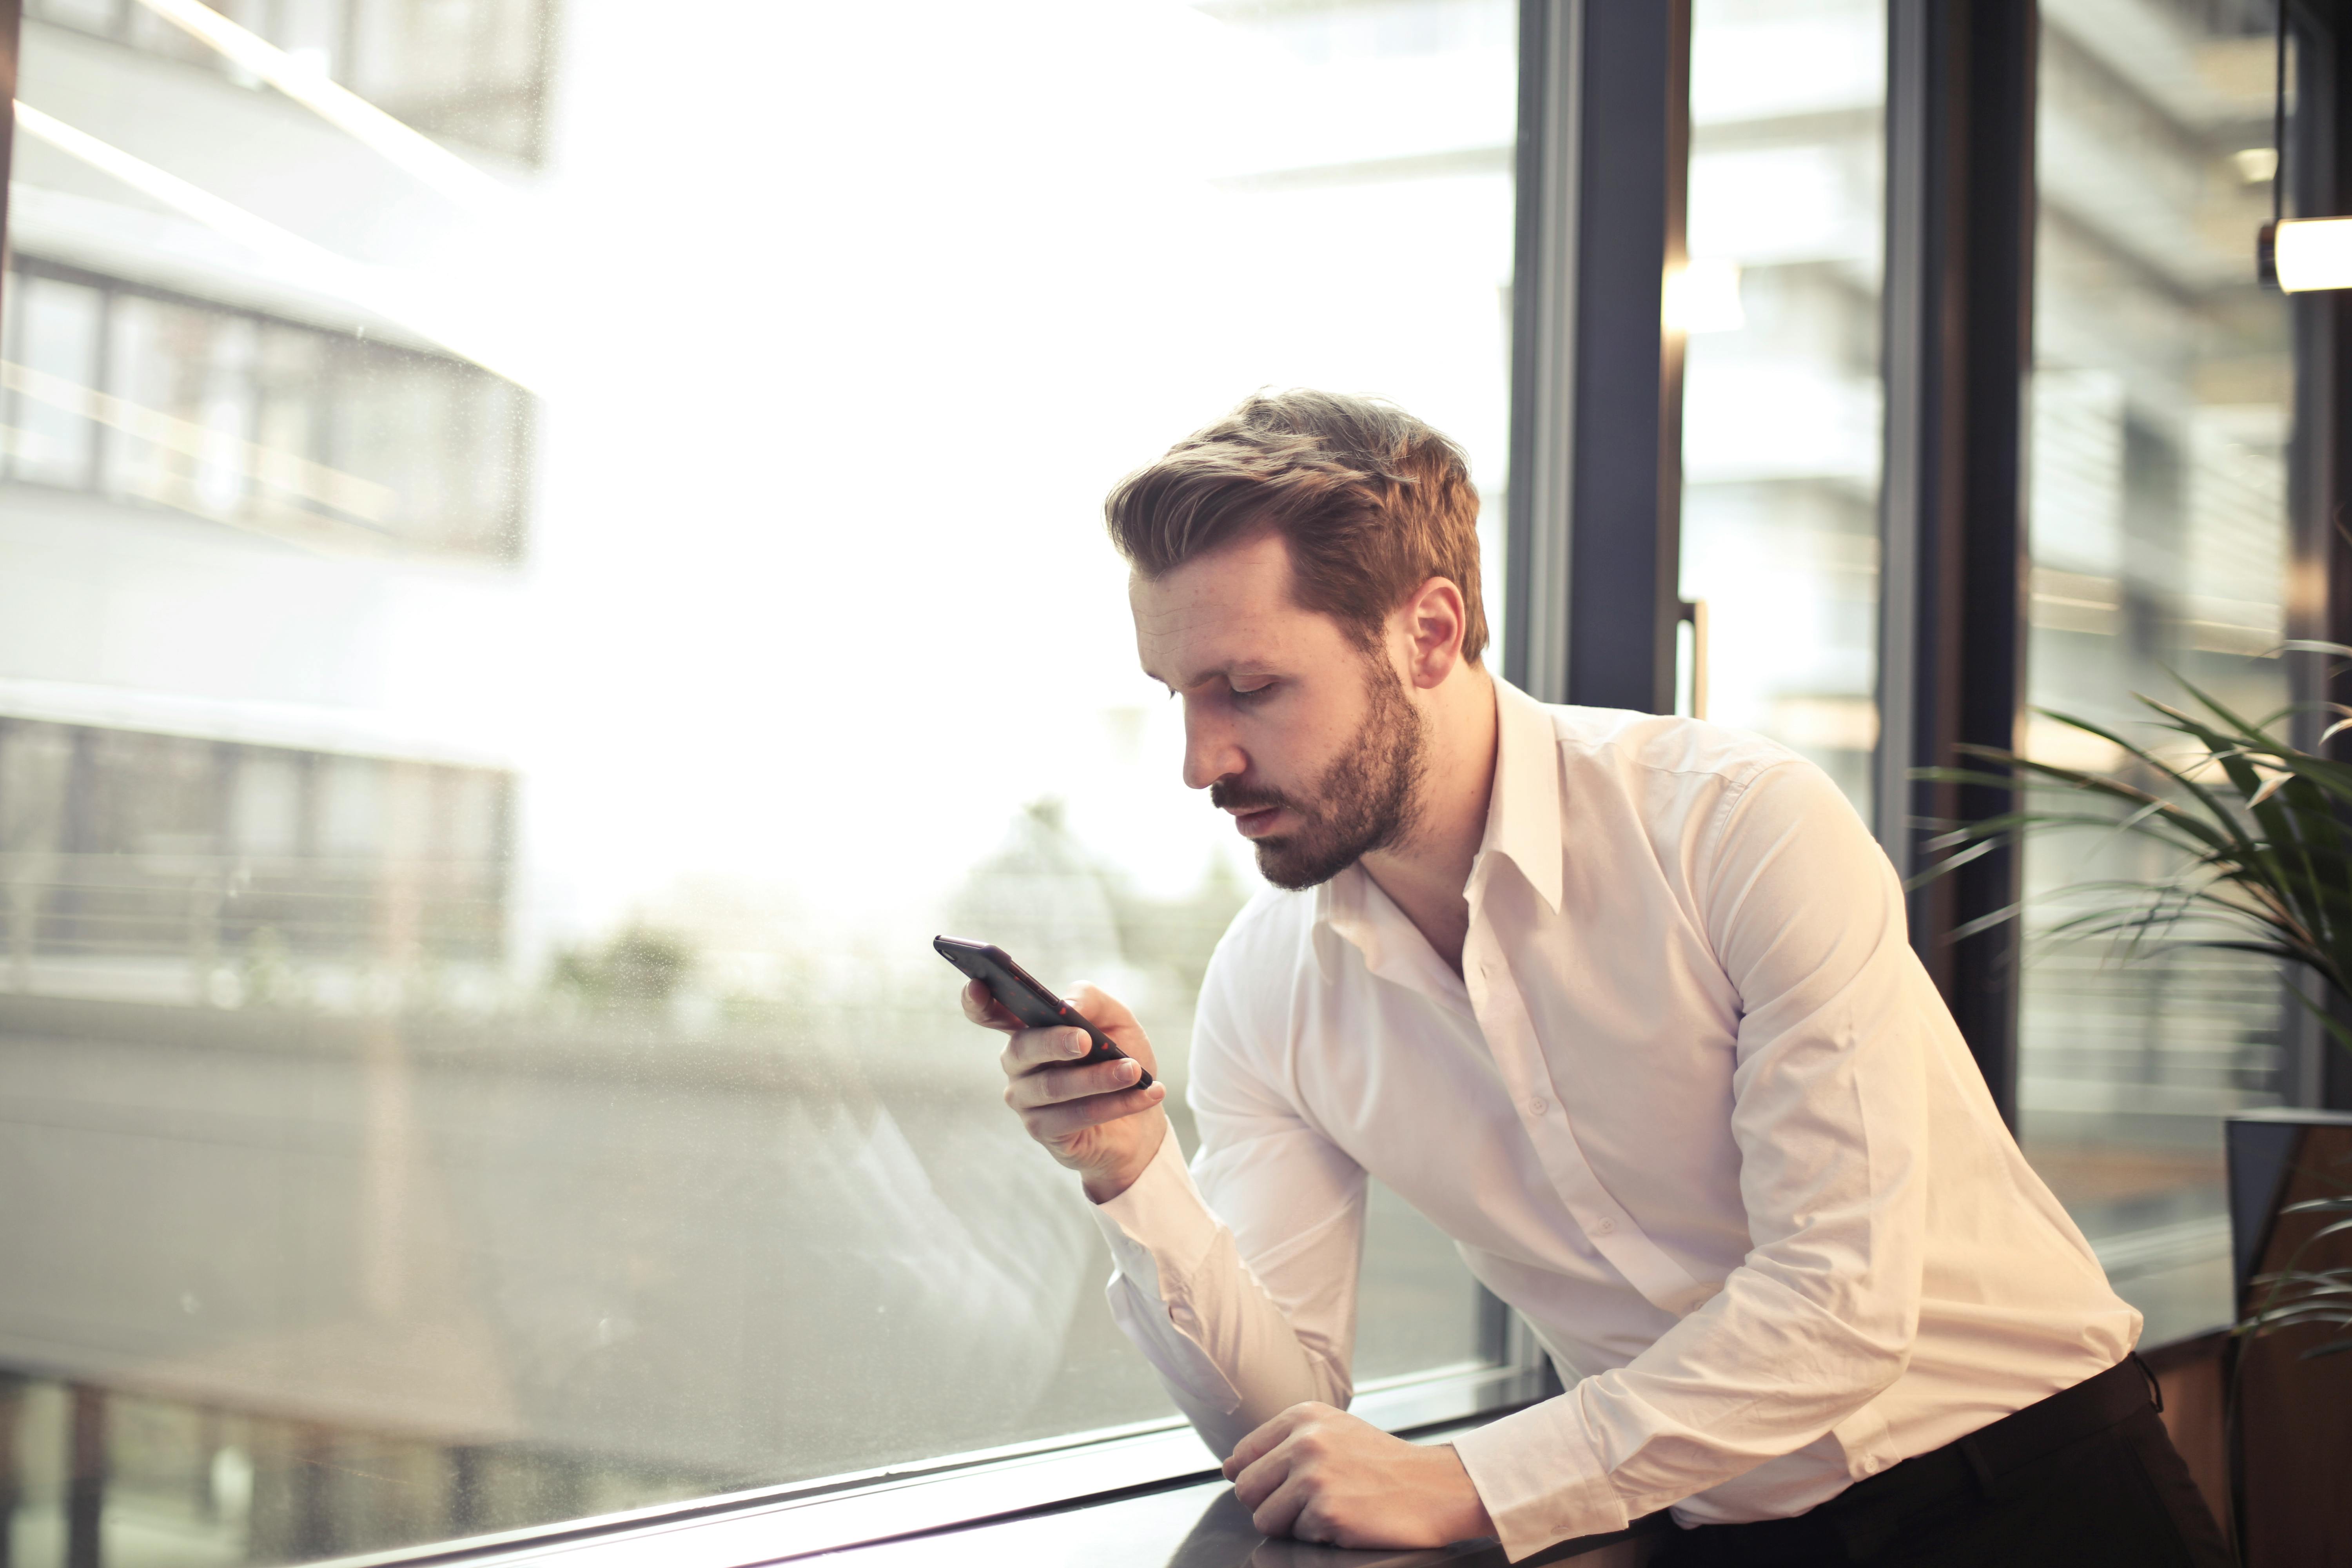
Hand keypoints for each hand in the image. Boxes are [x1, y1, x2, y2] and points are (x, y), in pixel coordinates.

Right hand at [965, 980, 1166, 1202]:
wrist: (1143, 1112)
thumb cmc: (1121, 1058)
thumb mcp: (1116, 1020)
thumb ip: (1091, 1000)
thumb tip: (1066, 1006)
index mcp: (1029, 1028)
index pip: (988, 1012)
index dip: (976, 1000)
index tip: (976, 983)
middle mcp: (1018, 1063)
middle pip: (1023, 1048)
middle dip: (1055, 1042)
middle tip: (1086, 1040)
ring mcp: (1025, 1100)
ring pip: (1054, 1086)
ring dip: (1098, 1078)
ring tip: (1134, 1070)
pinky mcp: (1043, 1131)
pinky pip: (1075, 1116)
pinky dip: (1115, 1104)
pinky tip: (1146, 1095)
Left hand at [1224, 1403, 1492, 1549]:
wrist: (1435, 1487)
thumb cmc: (1383, 1463)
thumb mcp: (1333, 1431)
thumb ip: (1282, 1443)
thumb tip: (1231, 1468)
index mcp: (1302, 1417)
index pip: (1243, 1454)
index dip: (1255, 1478)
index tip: (1277, 1485)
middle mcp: (1304, 1441)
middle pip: (1247, 1489)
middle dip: (1270, 1504)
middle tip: (1306, 1504)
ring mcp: (1315, 1478)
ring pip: (1265, 1519)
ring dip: (1293, 1524)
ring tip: (1328, 1510)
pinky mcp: (1328, 1513)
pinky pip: (1298, 1537)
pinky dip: (1319, 1536)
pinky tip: (1347, 1519)